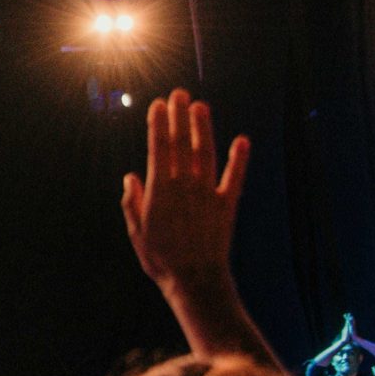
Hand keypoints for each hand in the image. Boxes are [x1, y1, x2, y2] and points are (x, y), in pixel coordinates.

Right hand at [121, 90, 249, 294]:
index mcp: (160, 191)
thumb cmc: (160, 259)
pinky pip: (235, 178)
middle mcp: (184, 187)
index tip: (158, 105)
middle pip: (181, 145)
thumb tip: (130, 177)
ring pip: (205, 154)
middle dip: (180, 117)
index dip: (158, 125)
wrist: (196, 281)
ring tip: (201, 106)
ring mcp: (207, 194)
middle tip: (179, 94)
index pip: (158, 149)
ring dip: (204, 129)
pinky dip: (240, 159)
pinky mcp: (227, 205)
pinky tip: (243, 140)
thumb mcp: (137, 232)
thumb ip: (133, 202)